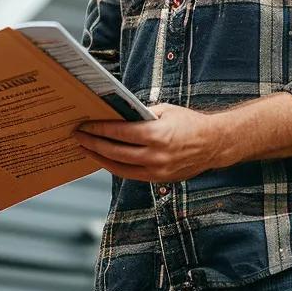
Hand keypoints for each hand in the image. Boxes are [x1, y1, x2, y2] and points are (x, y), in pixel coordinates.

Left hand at [72, 104, 222, 182]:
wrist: (214, 144)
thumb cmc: (189, 122)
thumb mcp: (165, 110)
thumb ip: (141, 115)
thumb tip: (115, 114)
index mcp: (157, 135)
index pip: (119, 133)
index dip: (98, 129)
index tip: (84, 125)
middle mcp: (156, 155)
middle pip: (115, 152)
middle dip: (93, 144)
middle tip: (77, 136)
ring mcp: (158, 170)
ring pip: (120, 167)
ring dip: (100, 158)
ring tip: (85, 149)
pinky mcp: (160, 179)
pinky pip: (131, 175)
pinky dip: (115, 167)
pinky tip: (105, 159)